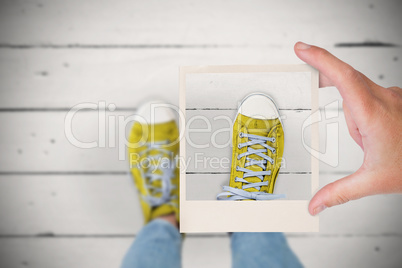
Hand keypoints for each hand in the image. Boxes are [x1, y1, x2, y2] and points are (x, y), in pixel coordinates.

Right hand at [294, 42, 401, 214]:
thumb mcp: (374, 181)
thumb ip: (340, 193)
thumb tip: (316, 204)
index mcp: (373, 114)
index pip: (342, 77)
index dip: (320, 59)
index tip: (302, 49)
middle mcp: (384, 99)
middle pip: (346, 77)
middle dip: (326, 77)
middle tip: (310, 75)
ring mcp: (392, 97)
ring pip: (358, 92)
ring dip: (352, 114)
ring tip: (368, 141)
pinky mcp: (396, 100)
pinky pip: (369, 97)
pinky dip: (362, 111)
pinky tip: (373, 133)